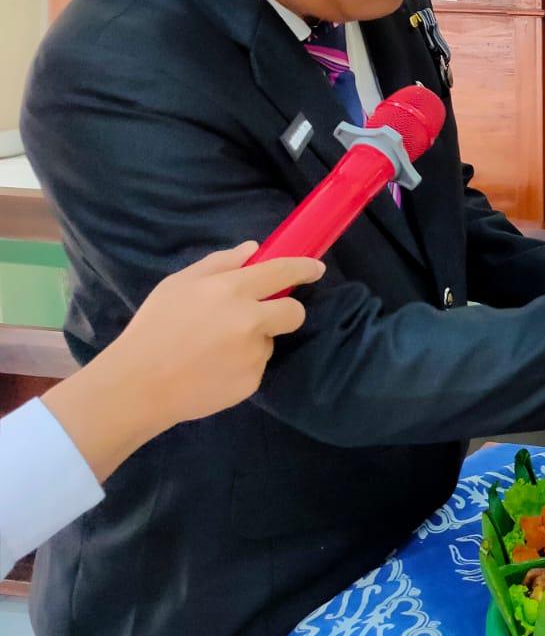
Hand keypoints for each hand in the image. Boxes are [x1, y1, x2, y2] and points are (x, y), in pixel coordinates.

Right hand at [43, 243, 324, 479]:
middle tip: (261, 317)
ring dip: (253, 341)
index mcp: (230, 291)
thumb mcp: (177, 285)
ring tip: (213, 350)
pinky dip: (241, 366)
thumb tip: (253, 249)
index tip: (316, 269)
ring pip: (269, 341)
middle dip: (285, 312)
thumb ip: (219, 264)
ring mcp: (253, 354)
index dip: (304, 268)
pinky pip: (256, 367)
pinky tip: (212, 369)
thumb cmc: (153, 328)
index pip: (282, 272)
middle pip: (294, 312)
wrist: (137, 385)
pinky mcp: (251, 381)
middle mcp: (250, 321)